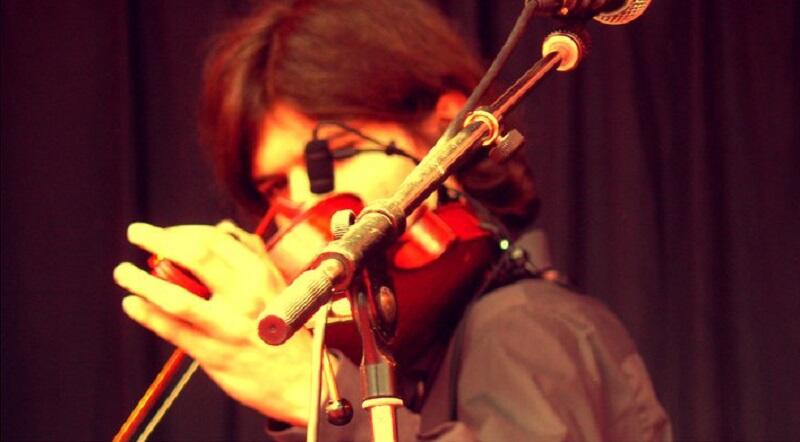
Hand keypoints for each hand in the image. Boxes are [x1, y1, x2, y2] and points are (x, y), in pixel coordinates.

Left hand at [113, 221, 313, 424]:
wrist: (302, 378)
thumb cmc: (287, 331)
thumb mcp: (278, 285)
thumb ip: (252, 256)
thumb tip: (222, 228)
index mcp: (262, 274)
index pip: (216, 238)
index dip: (183, 230)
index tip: (166, 231)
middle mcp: (246, 296)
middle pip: (195, 257)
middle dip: (158, 240)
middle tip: (138, 234)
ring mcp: (228, 325)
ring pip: (176, 296)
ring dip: (142, 281)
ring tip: (124, 273)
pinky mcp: (214, 353)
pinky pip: (172, 330)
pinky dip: (147, 313)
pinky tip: (134, 304)